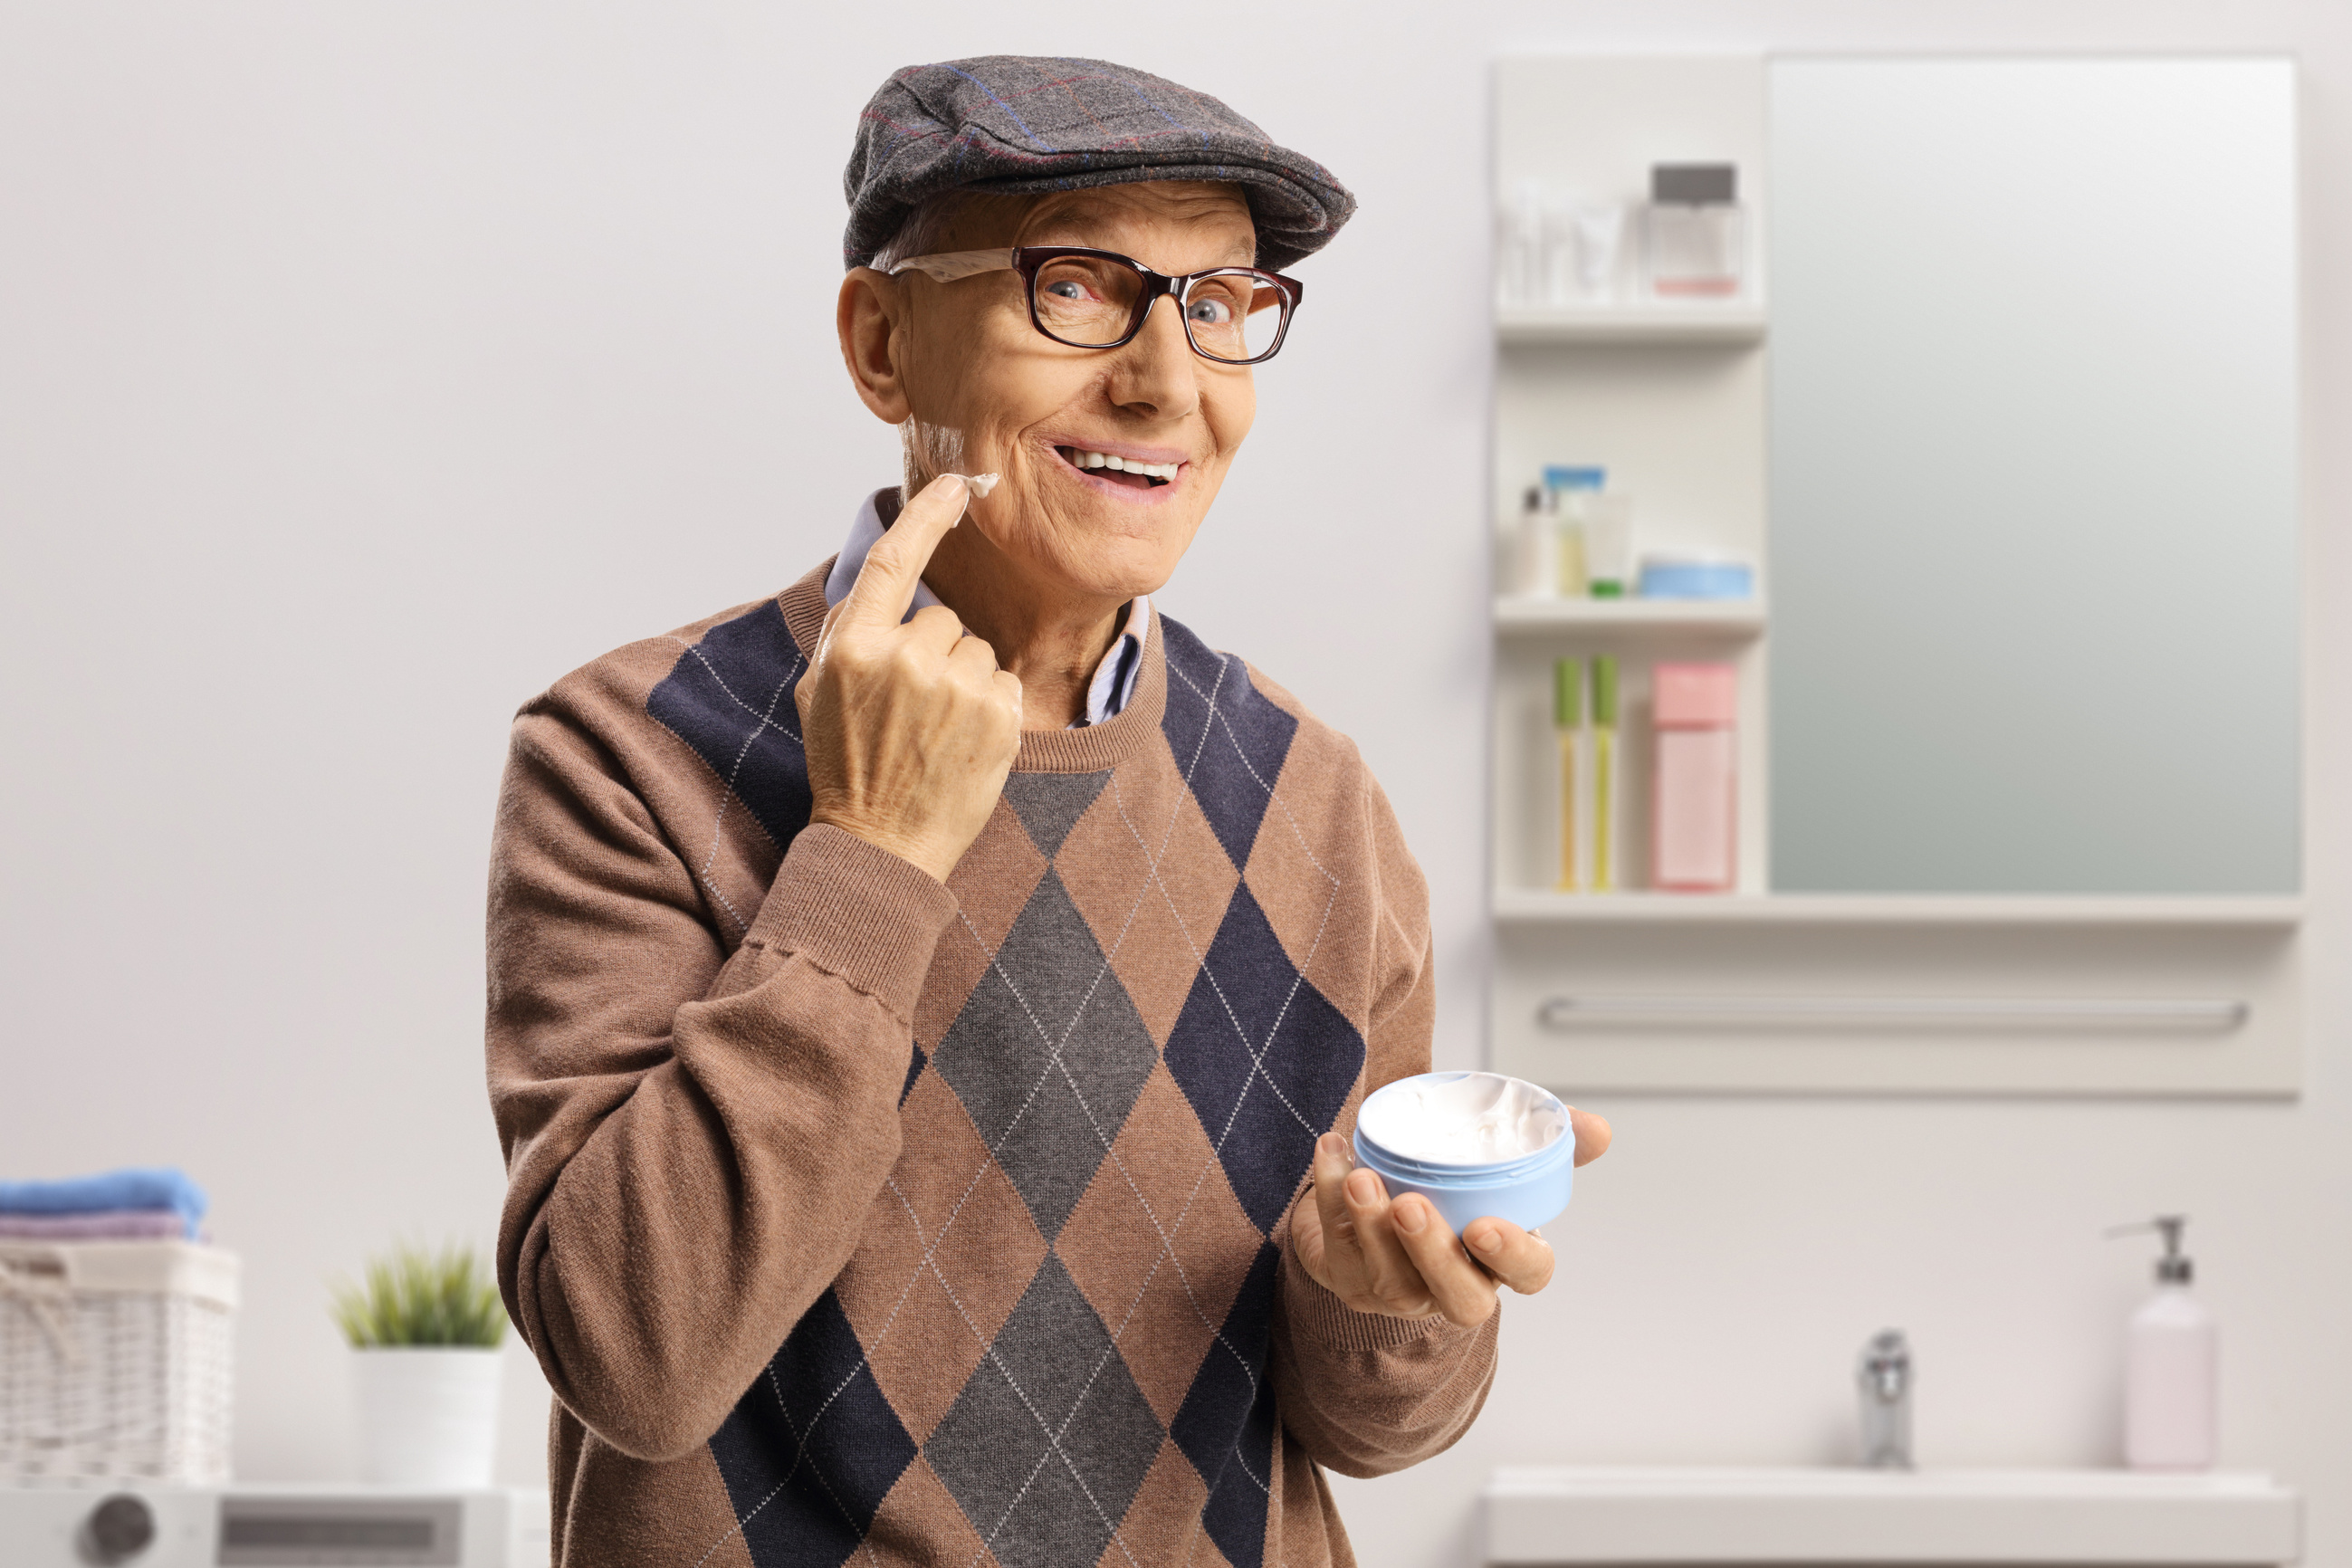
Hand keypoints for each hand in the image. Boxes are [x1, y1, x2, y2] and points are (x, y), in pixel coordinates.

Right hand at [795, 474, 1023, 883]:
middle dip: (934, 653)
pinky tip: (962, 744)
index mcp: (852, 647)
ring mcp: (954, 686)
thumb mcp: (820, 690)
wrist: (880, 846)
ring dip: (964, 682)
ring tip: (935, 733)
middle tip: (912, 711)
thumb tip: (884, 578)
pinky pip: (1002, 682)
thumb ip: (851, 632)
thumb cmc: (846, 766)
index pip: (894, 560)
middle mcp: (903, 658)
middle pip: (942, 618)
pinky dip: (990, 708)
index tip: (957, 485)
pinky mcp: (997, 714)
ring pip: (975, 650)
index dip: (927, 515)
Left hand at [1290, 1108, 1612, 1327]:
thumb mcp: (1499, 1159)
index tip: (1486, 1225)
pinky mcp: (1346, 1278)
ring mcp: (1397, 1290)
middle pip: (1456, 1296)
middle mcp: (1452, 1285)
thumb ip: (1549, 1143)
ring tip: (1360, 1177)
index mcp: (1501, 1259)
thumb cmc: (1449, 1182)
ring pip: (1388, 1279)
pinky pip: (1335, 1246)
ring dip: (1371, 1227)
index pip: (1528, 1274)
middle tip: (1411, 1206)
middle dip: (1432, 1253)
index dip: (1513, 1257)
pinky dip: (1327, 1195)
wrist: (1378, 1192)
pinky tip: (1332, 1151)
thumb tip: (1597, 1130)